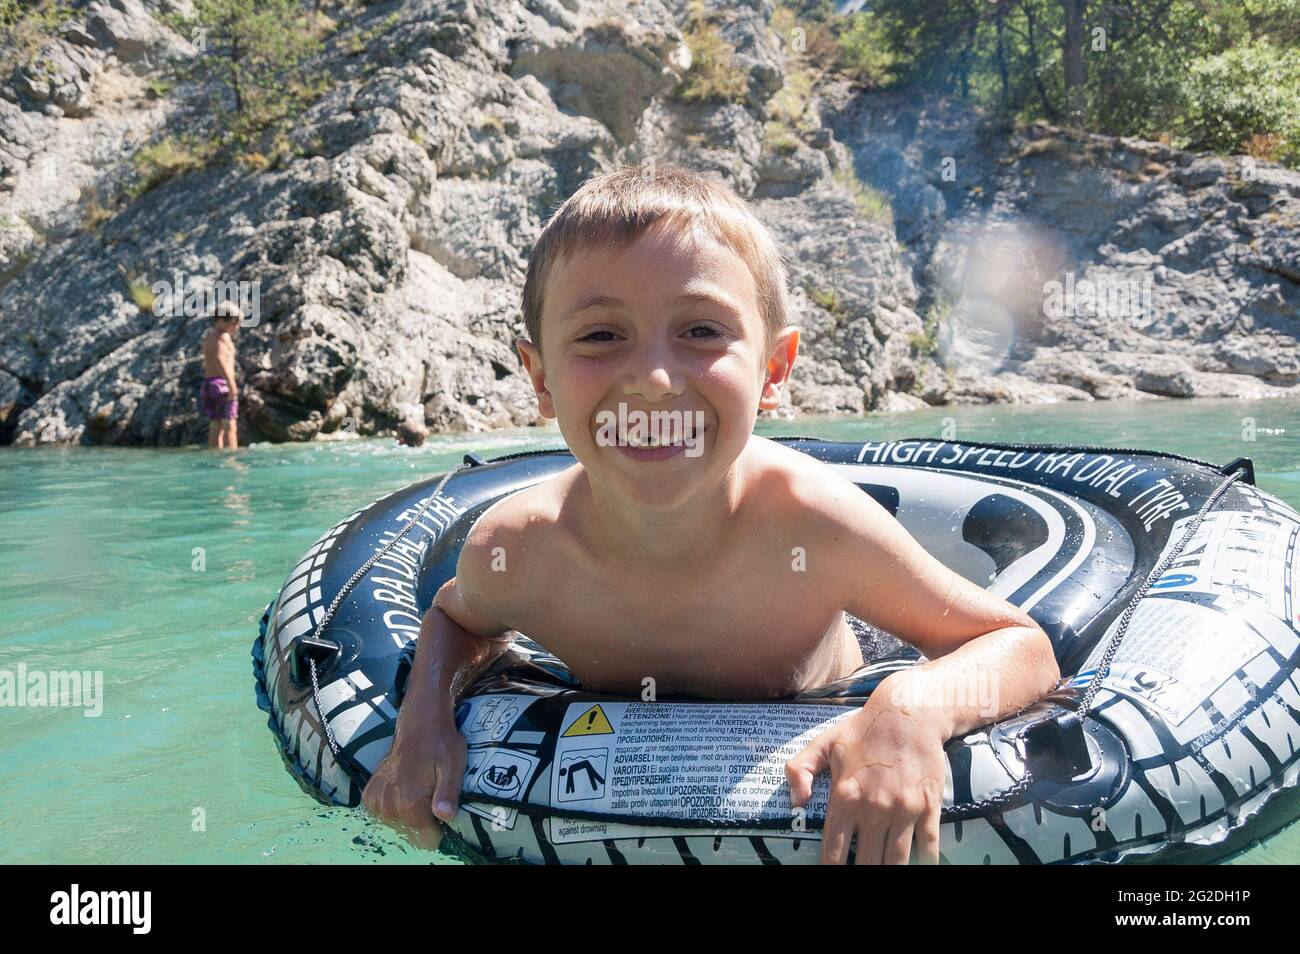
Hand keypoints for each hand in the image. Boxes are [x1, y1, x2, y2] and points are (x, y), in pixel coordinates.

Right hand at [361, 716, 465, 851]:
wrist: (420, 724)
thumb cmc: (441, 745)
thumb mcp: (453, 767)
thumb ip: (448, 793)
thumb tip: (445, 815)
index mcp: (410, 803)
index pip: (427, 837)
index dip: (439, 826)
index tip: (441, 808)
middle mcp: (390, 805)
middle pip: (411, 833)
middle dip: (423, 821)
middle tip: (430, 795)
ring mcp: (378, 800)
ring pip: (397, 825)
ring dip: (407, 815)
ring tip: (417, 791)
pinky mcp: (370, 794)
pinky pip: (381, 815)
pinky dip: (392, 808)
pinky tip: (402, 792)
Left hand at [786, 681, 946, 864]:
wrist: (909, 713)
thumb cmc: (864, 731)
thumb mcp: (824, 743)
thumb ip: (800, 770)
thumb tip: (796, 802)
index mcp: (846, 795)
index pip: (834, 850)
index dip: (831, 870)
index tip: (831, 875)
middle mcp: (874, 807)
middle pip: (867, 863)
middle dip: (861, 875)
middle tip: (857, 876)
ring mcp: (904, 809)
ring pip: (897, 861)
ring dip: (890, 873)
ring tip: (883, 875)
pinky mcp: (929, 807)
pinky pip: (928, 847)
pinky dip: (925, 863)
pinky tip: (919, 867)